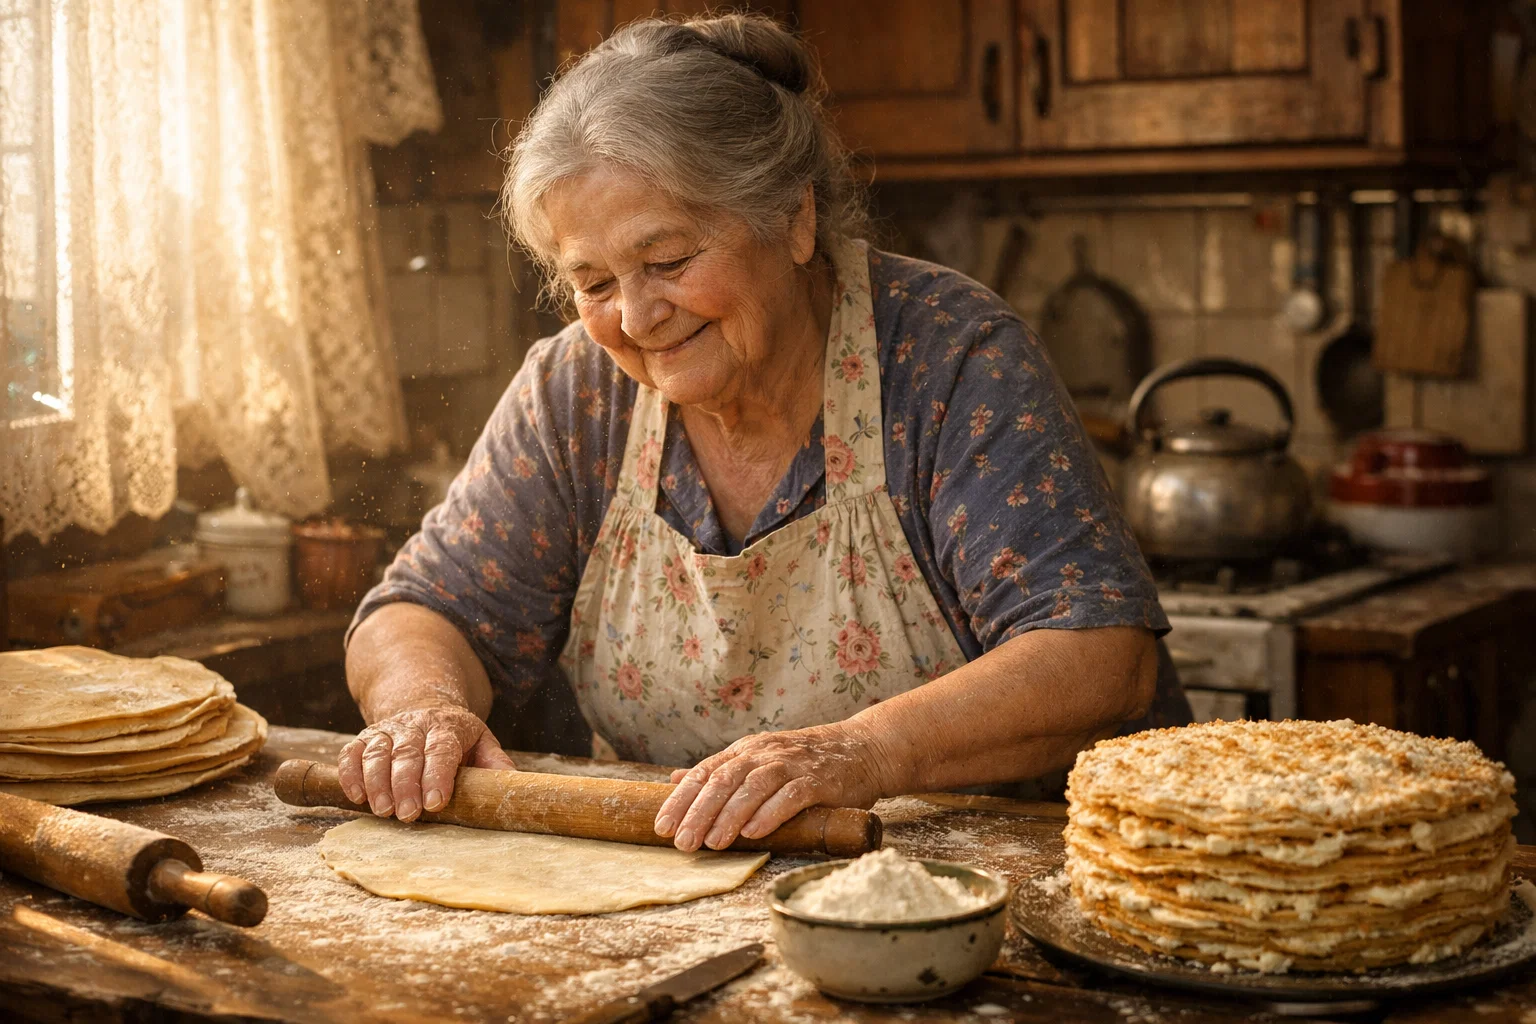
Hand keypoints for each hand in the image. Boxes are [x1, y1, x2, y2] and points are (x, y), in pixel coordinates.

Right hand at [337, 706, 514, 821]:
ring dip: (377, 782)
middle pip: (408, 752)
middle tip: (408, 815)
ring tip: (383, 811)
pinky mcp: (364, 738)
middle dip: (406, 784)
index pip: (442, 749)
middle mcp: (415, 725)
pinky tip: (357, 796)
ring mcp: (387, 730)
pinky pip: (351, 752)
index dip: (438, 775)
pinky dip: (350, 773)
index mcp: (447, 727)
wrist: (425, 707)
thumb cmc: (457, 737)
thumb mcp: (482, 742)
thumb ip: (495, 763)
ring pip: (377, 752)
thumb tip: (513, 787)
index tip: (435, 802)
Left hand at [653, 722, 891, 851]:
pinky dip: (771, 813)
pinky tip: (755, 832)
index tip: (663, 827)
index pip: (705, 773)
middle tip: (683, 842)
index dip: (682, 800)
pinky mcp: (819, 781)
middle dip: (700, 813)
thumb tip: (676, 779)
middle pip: (724, 780)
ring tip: (713, 843)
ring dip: (730, 816)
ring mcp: (792, 765)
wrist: (862, 749)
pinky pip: (791, 795)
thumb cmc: (805, 762)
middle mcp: (764, 754)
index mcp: (746, 751)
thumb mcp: (759, 759)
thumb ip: (720, 771)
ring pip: (754, 787)